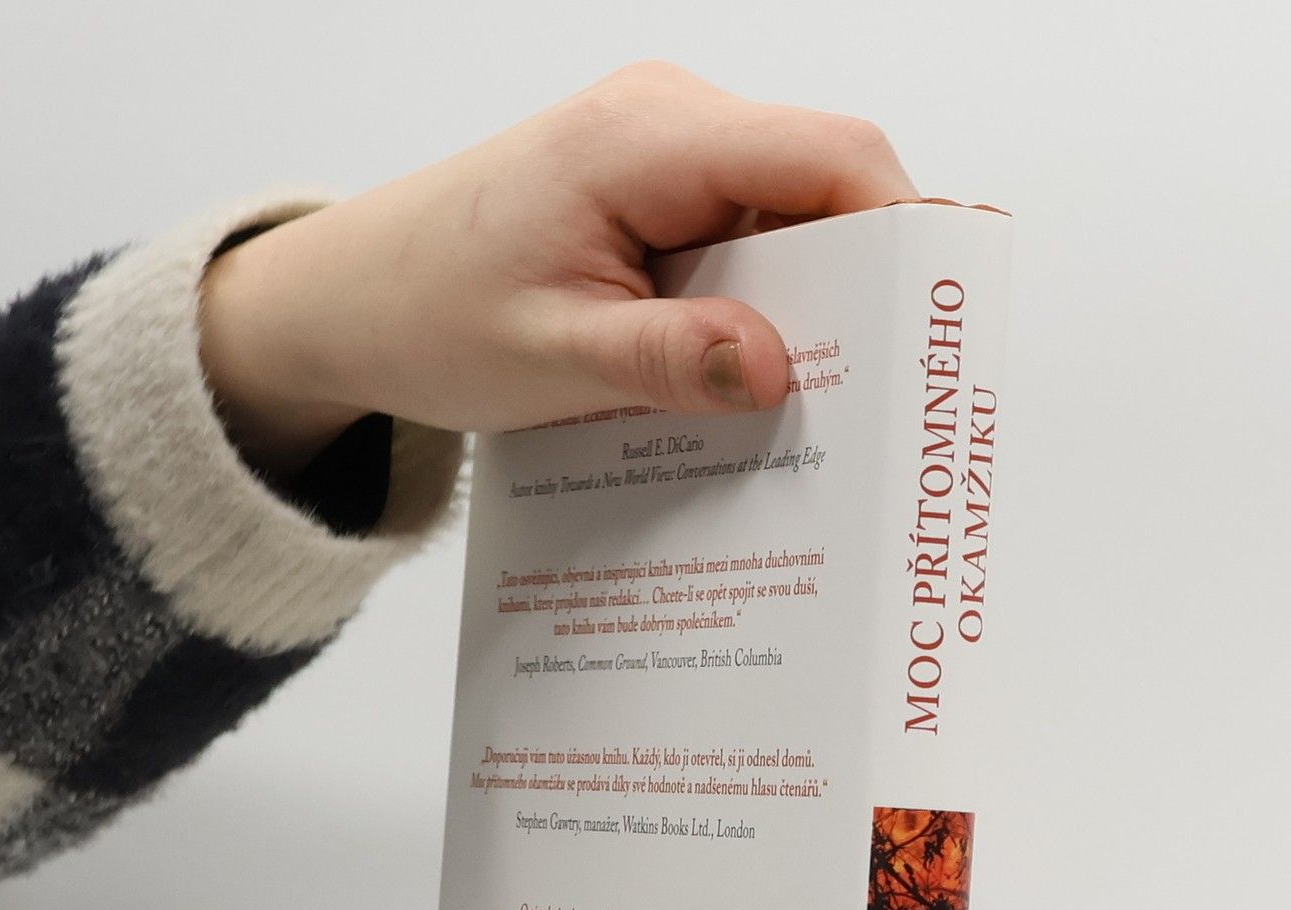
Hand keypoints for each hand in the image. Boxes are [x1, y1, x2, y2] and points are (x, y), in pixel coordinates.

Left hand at [196, 63, 917, 474]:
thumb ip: (667, 361)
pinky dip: (761, 308)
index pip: (828, 155)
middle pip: (824, 185)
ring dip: (811, 307)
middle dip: (868, 285)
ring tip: (823, 406)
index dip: (904, 229)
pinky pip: (744, 242)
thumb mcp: (549, 358)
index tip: (941, 321)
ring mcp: (664, 155)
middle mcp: (668, 122)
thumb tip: (779, 368)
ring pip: (789, 220)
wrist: (348, 299)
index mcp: (648, 138)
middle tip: (893, 393)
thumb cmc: (427, 314)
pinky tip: (753, 382)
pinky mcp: (655, 196)